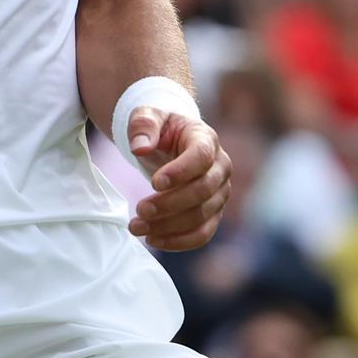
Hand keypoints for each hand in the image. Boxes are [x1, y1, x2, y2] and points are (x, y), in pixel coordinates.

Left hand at [125, 109, 231, 251]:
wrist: (170, 140)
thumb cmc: (159, 127)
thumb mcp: (147, 116)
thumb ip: (143, 125)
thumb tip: (139, 147)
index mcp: (205, 139)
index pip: (201, 157)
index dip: (180, 172)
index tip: (153, 183)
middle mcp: (220, 167)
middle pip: (203, 190)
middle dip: (169, 204)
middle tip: (139, 210)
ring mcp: (220, 192)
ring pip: (202, 216)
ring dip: (169, 227)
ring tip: (137, 227)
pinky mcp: (213, 212)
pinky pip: (203, 233)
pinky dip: (179, 241)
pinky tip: (153, 240)